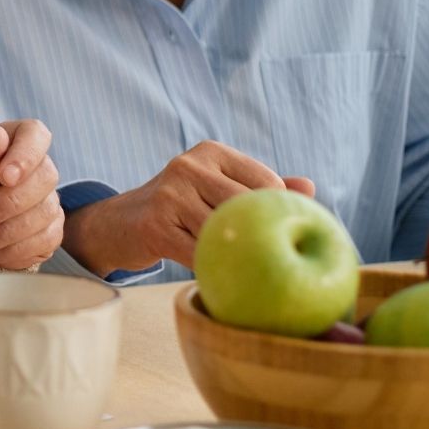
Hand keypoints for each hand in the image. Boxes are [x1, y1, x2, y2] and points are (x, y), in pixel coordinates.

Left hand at [0, 120, 62, 269]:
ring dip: (7, 232)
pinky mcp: (51, 230)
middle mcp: (37, 167)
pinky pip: (46, 241)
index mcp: (13, 141)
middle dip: (8, 203)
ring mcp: (48, 200)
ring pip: (46, 213)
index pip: (35, 135)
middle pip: (46, 178)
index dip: (25, 156)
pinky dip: (14, 251)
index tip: (6, 177)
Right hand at [63, 141, 314, 274]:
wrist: (119, 224)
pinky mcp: (155, 226)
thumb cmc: (179, 207)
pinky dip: (214, 267)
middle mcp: (187, 166)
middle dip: (262, 234)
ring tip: (251, 270)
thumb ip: (259, 187)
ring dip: (238, 255)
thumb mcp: (216, 187)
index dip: (280, 211)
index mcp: (210, 152)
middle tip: (278, 260)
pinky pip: (199, 253)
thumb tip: (309, 188)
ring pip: (223, 232)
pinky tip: (222, 276)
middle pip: (246, 206)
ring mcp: (168, 195)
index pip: (265, 181)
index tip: (284, 234)